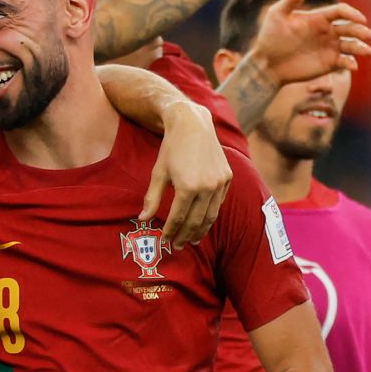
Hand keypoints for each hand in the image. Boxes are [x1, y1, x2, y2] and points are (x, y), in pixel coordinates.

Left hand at [142, 102, 231, 248]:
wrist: (192, 125)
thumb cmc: (171, 149)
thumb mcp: (158, 173)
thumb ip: (151, 199)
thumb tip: (142, 220)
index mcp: (187, 187)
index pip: (178, 218)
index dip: (171, 232)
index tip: (165, 241)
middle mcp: (207, 187)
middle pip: (196, 221)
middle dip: (186, 236)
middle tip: (179, 246)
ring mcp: (220, 183)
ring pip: (211, 215)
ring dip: (201, 230)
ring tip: (193, 240)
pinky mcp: (227, 178)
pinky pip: (219, 203)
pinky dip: (211, 214)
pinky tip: (203, 221)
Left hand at [251, 0, 370, 83]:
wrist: (266, 63)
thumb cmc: (269, 37)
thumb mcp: (277, 16)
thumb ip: (290, 0)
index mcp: (319, 17)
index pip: (341, 11)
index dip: (352, 13)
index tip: (360, 19)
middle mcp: (328, 31)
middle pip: (351, 28)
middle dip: (361, 31)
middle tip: (368, 35)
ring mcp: (330, 47)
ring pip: (352, 45)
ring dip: (361, 47)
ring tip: (368, 51)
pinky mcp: (329, 63)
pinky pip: (345, 62)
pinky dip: (351, 63)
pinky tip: (352, 65)